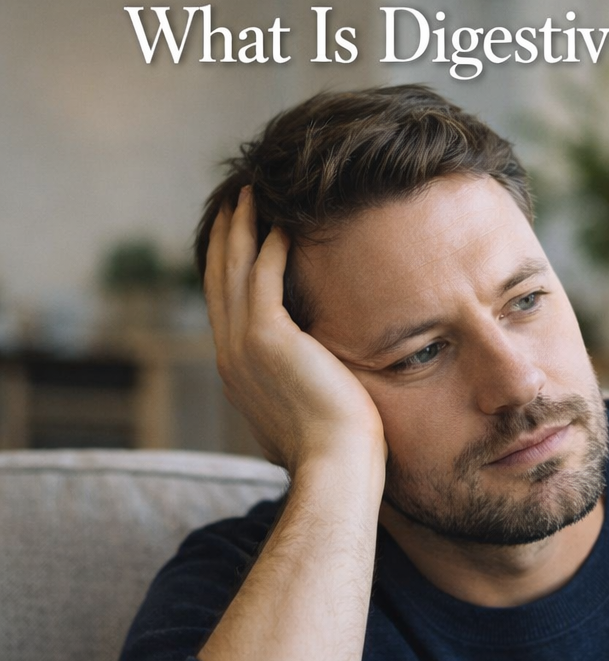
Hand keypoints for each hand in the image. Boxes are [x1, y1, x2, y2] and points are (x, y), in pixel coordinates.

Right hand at [204, 187, 385, 473]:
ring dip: (241, 229)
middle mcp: (230, 354)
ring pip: (235, 271)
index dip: (226, 266)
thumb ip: (294, 394)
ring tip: (251, 195)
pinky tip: (282, 225)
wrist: (336, 465)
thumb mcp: (301, 417)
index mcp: (237, 372)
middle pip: (220, 279)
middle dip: (225, 237)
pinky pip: (264, 277)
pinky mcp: (267, 337)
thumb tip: (307, 393)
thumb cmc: (332, 450)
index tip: (235, 238)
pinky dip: (270, 248)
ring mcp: (243, 345)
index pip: (225, 305)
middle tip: (234, 201)